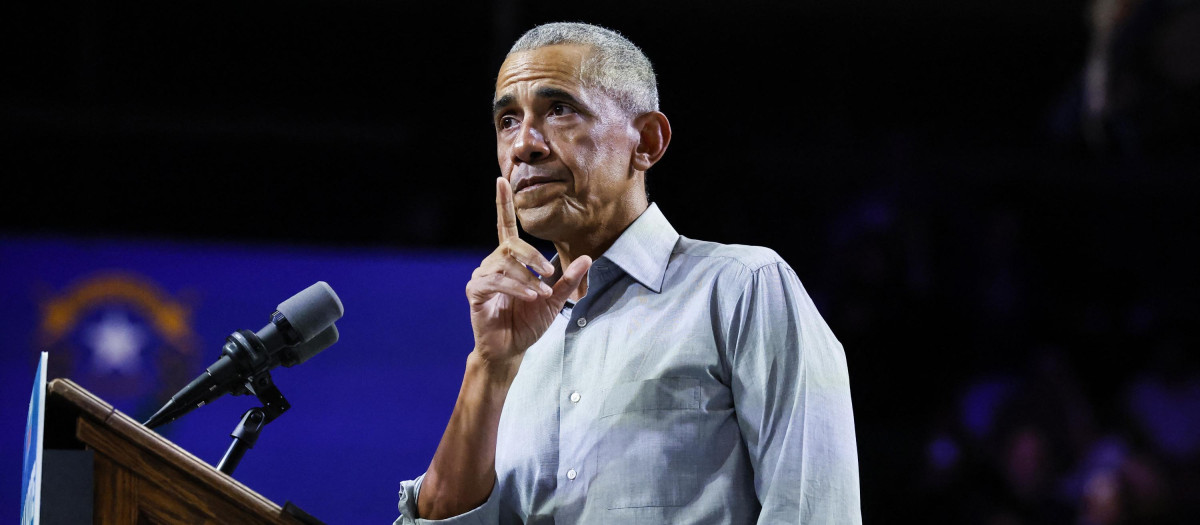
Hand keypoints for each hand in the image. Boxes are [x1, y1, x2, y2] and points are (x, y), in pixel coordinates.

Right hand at [466, 177, 590, 366]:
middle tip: (549, 274)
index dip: (502, 203)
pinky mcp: (475, 292)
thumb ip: (569, 280)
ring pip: (504, 264)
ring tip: (540, 294)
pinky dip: (514, 288)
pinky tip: (529, 297)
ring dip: (526, 278)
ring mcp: (482, 277)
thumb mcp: (555, 300)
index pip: (505, 226)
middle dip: (533, 257)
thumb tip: (588, 258)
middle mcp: (493, 263)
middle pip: (511, 246)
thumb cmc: (529, 323)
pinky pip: (495, 281)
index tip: (500, 180)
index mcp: (510, 260)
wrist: (510, 349)